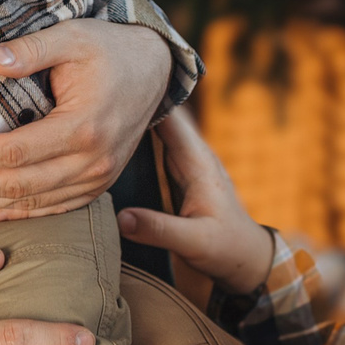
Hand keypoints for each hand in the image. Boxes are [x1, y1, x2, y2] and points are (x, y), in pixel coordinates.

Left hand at [0, 19, 170, 218]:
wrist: (155, 70)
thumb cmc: (110, 50)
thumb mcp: (72, 36)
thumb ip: (31, 49)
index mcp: (84, 126)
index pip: (15, 152)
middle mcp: (94, 160)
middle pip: (19, 184)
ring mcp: (99, 177)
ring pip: (34, 201)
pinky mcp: (100, 184)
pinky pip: (56, 206)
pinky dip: (22, 213)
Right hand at [116, 109, 274, 293]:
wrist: (246, 256)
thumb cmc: (225, 248)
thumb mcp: (193, 242)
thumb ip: (158, 229)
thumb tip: (121, 217)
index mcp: (198, 163)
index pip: (171, 117)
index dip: (146, 98)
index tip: (113, 87)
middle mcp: (194, 155)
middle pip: (163, 114)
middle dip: (136, 101)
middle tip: (98, 93)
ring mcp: (188, 162)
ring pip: (160, 126)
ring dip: (137, 116)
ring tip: (103, 106)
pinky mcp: (182, 172)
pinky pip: (159, 142)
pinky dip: (141, 135)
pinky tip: (120, 133)